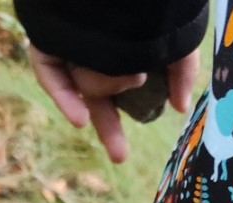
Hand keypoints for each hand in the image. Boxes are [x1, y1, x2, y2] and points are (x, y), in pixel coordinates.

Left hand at [29, 46, 201, 163]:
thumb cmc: (153, 4)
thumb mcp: (178, 37)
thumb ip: (183, 70)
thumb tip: (179, 107)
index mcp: (119, 47)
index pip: (115, 89)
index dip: (115, 122)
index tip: (123, 155)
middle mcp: (93, 46)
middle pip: (95, 96)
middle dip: (107, 128)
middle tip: (120, 157)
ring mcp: (69, 42)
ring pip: (87, 83)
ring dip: (109, 85)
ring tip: (131, 73)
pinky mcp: (49, 36)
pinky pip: (50, 73)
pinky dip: (64, 96)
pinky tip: (80, 120)